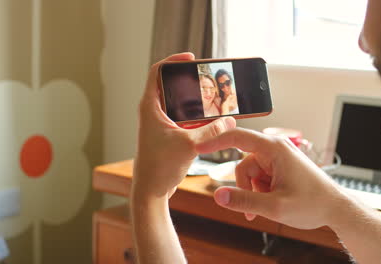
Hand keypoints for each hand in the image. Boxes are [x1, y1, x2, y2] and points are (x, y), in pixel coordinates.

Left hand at [133, 53, 235, 199]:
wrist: (151, 191)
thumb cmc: (159, 167)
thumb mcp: (190, 145)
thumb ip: (212, 131)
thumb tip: (230, 121)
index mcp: (150, 107)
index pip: (157, 72)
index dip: (173, 61)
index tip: (191, 59)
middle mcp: (154, 112)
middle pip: (172, 86)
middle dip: (190, 82)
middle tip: (208, 79)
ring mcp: (161, 124)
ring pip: (180, 104)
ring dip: (196, 102)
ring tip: (214, 99)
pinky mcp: (169, 135)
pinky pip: (185, 119)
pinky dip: (198, 118)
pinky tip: (213, 120)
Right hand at [196, 128, 347, 229]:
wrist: (335, 208)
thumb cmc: (312, 203)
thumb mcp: (275, 206)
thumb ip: (244, 200)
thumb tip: (217, 195)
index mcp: (274, 149)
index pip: (237, 137)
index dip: (215, 141)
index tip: (198, 146)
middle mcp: (275, 149)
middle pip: (243, 164)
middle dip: (244, 187)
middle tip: (252, 209)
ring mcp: (278, 158)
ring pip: (250, 174)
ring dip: (253, 192)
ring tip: (266, 208)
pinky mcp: (280, 167)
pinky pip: (259, 178)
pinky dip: (260, 192)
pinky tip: (270, 203)